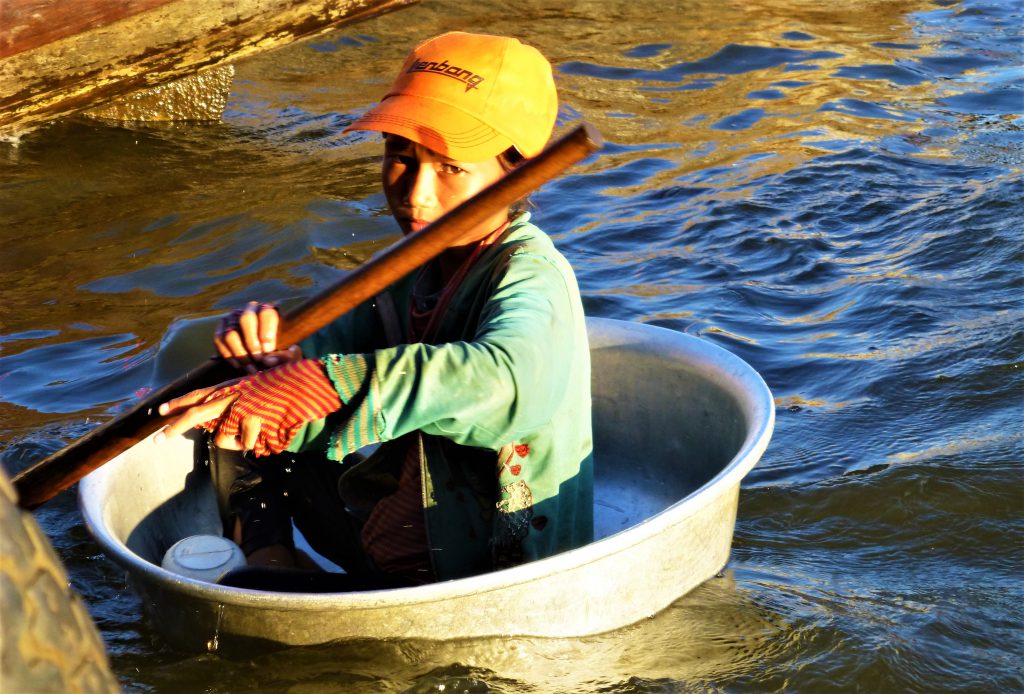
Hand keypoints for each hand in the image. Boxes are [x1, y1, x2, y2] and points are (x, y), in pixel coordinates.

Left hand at [155, 359, 341, 455]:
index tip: (162, 410)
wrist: (308, 382)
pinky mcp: (251, 421)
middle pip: (195, 415)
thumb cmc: (293, 381)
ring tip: (260, 431)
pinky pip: (249, 443)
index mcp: (233, 386)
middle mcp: (232, 396)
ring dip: (239, 441)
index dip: (181, 402)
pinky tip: (273, 432)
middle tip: (156, 442)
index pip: (200, 394)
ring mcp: (240, 409)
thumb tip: (231, 427)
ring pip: (225, 438)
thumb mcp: (265, 387)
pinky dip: (261, 443)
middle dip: (173, 428)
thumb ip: (246, 402)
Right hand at [215, 301, 301, 373]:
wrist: (265, 355)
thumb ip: (285, 356)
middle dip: (252, 343)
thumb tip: (268, 360)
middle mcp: (249, 309)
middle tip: (258, 359)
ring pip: (230, 333)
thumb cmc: (280, 351)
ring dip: (240, 354)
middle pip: (246, 319)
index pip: (266, 313)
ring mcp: (233, 317)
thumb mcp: (289, 353)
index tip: (268, 351)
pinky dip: (228, 355)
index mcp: (269, 309)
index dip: (267, 333)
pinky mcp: (221, 328)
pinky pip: (219, 340)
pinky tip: (238, 366)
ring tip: (250, 368)